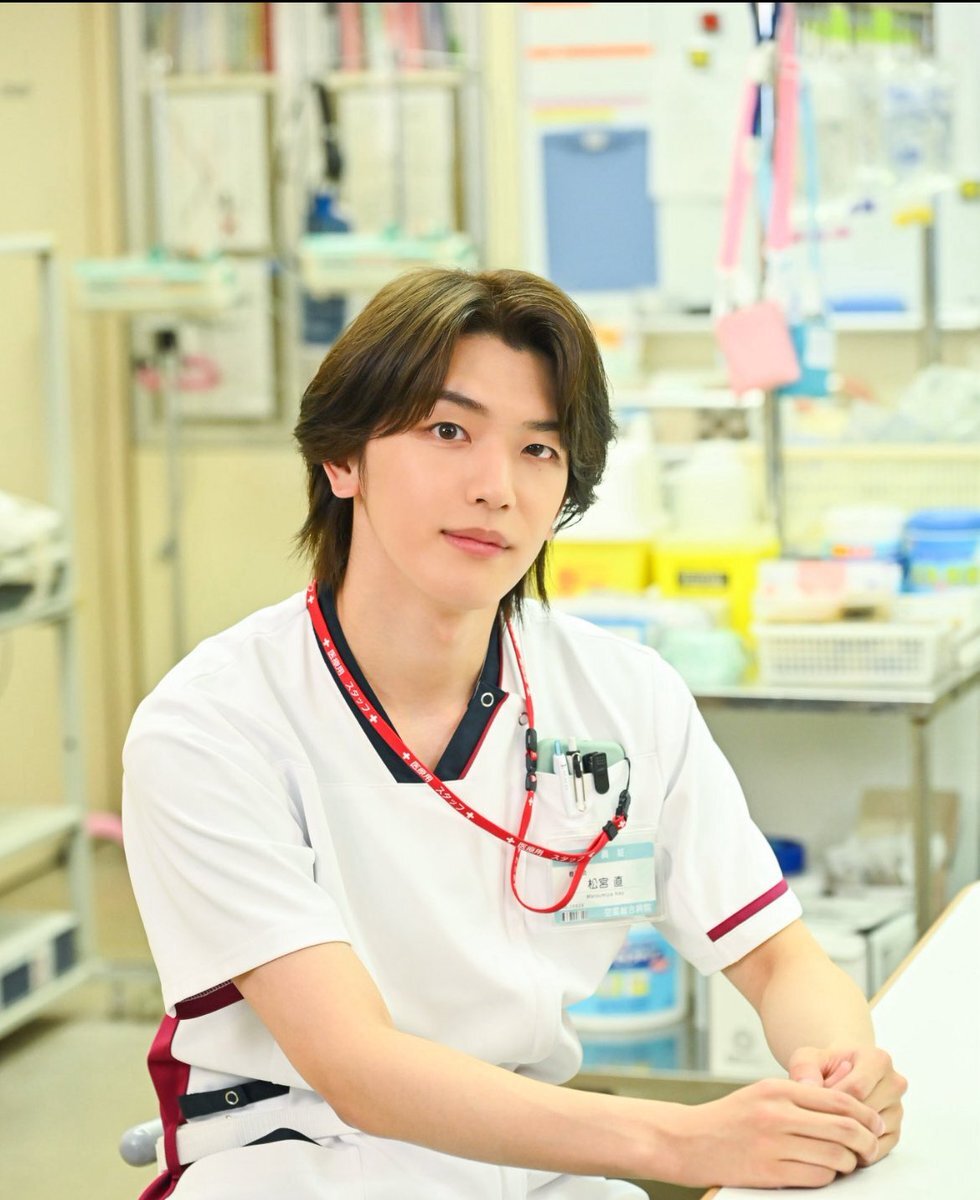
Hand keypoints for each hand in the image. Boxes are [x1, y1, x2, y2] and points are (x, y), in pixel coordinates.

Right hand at [672, 1077, 885, 1189]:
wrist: (688, 1141)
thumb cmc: (729, 1118)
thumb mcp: (762, 1094)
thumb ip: (799, 1097)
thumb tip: (847, 1108)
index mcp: (777, 1089)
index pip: (838, 1100)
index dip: (865, 1114)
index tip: (875, 1124)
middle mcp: (777, 1114)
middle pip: (844, 1129)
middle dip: (867, 1141)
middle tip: (872, 1148)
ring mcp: (773, 1145)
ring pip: (835, 1156)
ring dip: (849, 1163)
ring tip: (846, 1162)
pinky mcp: (769, 1173)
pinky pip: (817, 1177)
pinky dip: (828, 1177)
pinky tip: (823, 1172)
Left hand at [789, 1045, 906, 1163]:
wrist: (838, 1073)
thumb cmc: (824, 1065)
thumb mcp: (808, 1058)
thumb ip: (804, 1068)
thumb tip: (809, 1088)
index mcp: (878, 1060)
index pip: (857, 1089)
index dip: (830, 1098)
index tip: (812, 1099)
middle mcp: (895, 1084)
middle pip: (865, 1112)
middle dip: (837, 1116)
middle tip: (817, 1113)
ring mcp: (897, 1110)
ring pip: (871, 1133)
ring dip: (845, 1133)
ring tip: (827, 1121)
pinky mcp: (895, 1133)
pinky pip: (875, 1150)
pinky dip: (854, 1148)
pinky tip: (836, 1137)